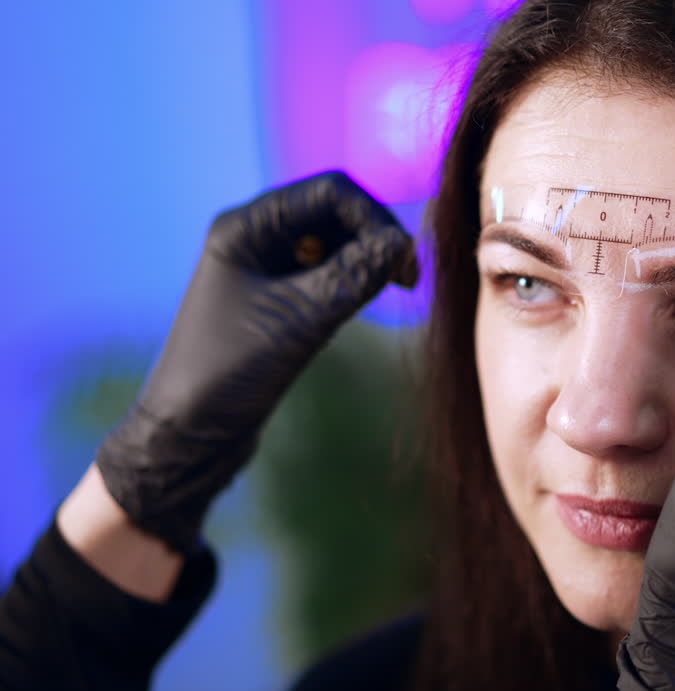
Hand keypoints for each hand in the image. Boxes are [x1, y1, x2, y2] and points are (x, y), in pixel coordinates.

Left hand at [95, 172, 417, 552]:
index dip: (375, 218)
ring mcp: (264, 267)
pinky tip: (362, 304)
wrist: (187, 434)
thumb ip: (352, 277)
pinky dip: (351, 280)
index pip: (330, 192)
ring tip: (392, 291)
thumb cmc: (229, 373)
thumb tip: (403, 243)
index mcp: (246, 227)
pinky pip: (325, 271)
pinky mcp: (275, 298)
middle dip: (374, 237)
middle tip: (408, 280)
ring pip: (333, 242)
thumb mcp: (299, 321)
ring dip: (366, 259)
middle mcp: (254, 237)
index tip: (405, 261)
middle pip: (334, 212)